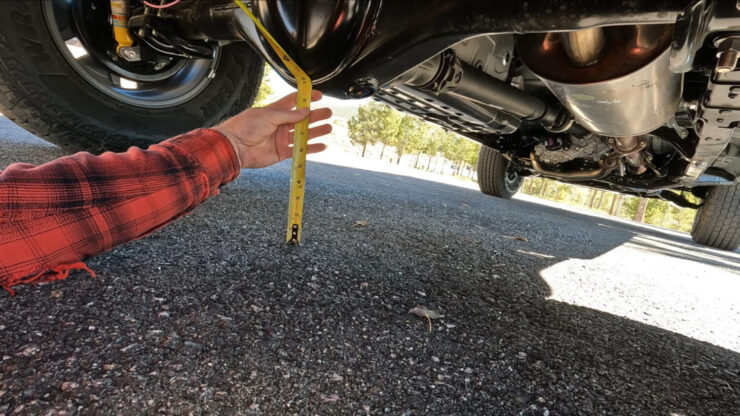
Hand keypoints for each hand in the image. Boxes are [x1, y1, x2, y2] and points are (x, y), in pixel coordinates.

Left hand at [213, 90, 331, 168]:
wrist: (234, 147)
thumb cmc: (246, 127)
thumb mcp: (268, 115)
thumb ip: (289, 115)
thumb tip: (306, 111)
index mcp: (275, 111)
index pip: (294, 101)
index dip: (307, 98)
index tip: (319, 95)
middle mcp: (280, 124)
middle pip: (302, 118)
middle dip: (316, 115)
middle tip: (328, 113)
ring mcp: (281, 138)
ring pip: (303, 134)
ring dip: (316, 131)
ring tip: (328, 128)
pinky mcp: (281, 152)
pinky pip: (300, 150)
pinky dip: (311, 148)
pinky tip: (322, 145)